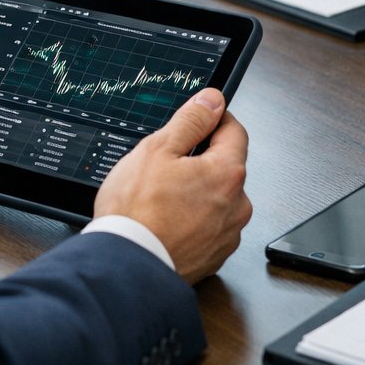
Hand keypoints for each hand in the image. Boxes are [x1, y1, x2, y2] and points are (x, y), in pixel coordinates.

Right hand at [94, 88, 250, 283]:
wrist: (127, 265)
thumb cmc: (137, 211)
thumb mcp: (158, 149)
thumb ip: (191, 120)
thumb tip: (212, 100)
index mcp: (228, 173)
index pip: (235, 130)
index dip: (214, 119)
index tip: (199, 118)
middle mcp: (237, 205)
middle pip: (225, 167)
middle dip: (200, 160)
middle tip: (165, 165)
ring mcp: (228, 234)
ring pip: (217, 198)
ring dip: (197, 192)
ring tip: (161, 198)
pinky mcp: (215, 256)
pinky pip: (209, 226)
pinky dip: (192, 219)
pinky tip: (166, 220)